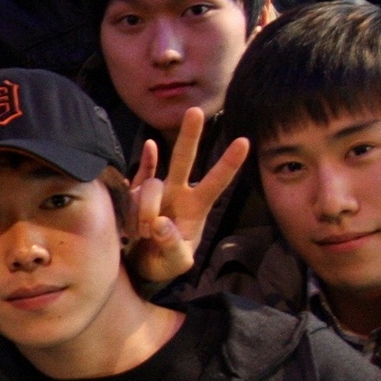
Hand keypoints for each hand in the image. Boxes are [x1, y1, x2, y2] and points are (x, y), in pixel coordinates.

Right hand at [127, 107, 250, 285]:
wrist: (139, 269)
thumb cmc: (164, 265)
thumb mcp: (175, 264)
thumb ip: (172, 248)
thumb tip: (160, 223)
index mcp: (195, 209)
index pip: (215, 183)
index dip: (228, 164)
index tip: (244, 141)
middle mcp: (178, 194)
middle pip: (184, 159)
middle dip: (190, 136)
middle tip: (195, 111)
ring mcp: (158, 192)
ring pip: (150, 185)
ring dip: (142, 210)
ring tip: (138, 234)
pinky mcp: (136, 194)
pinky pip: (140, 173)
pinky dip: (145, 161)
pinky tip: (149, 145)